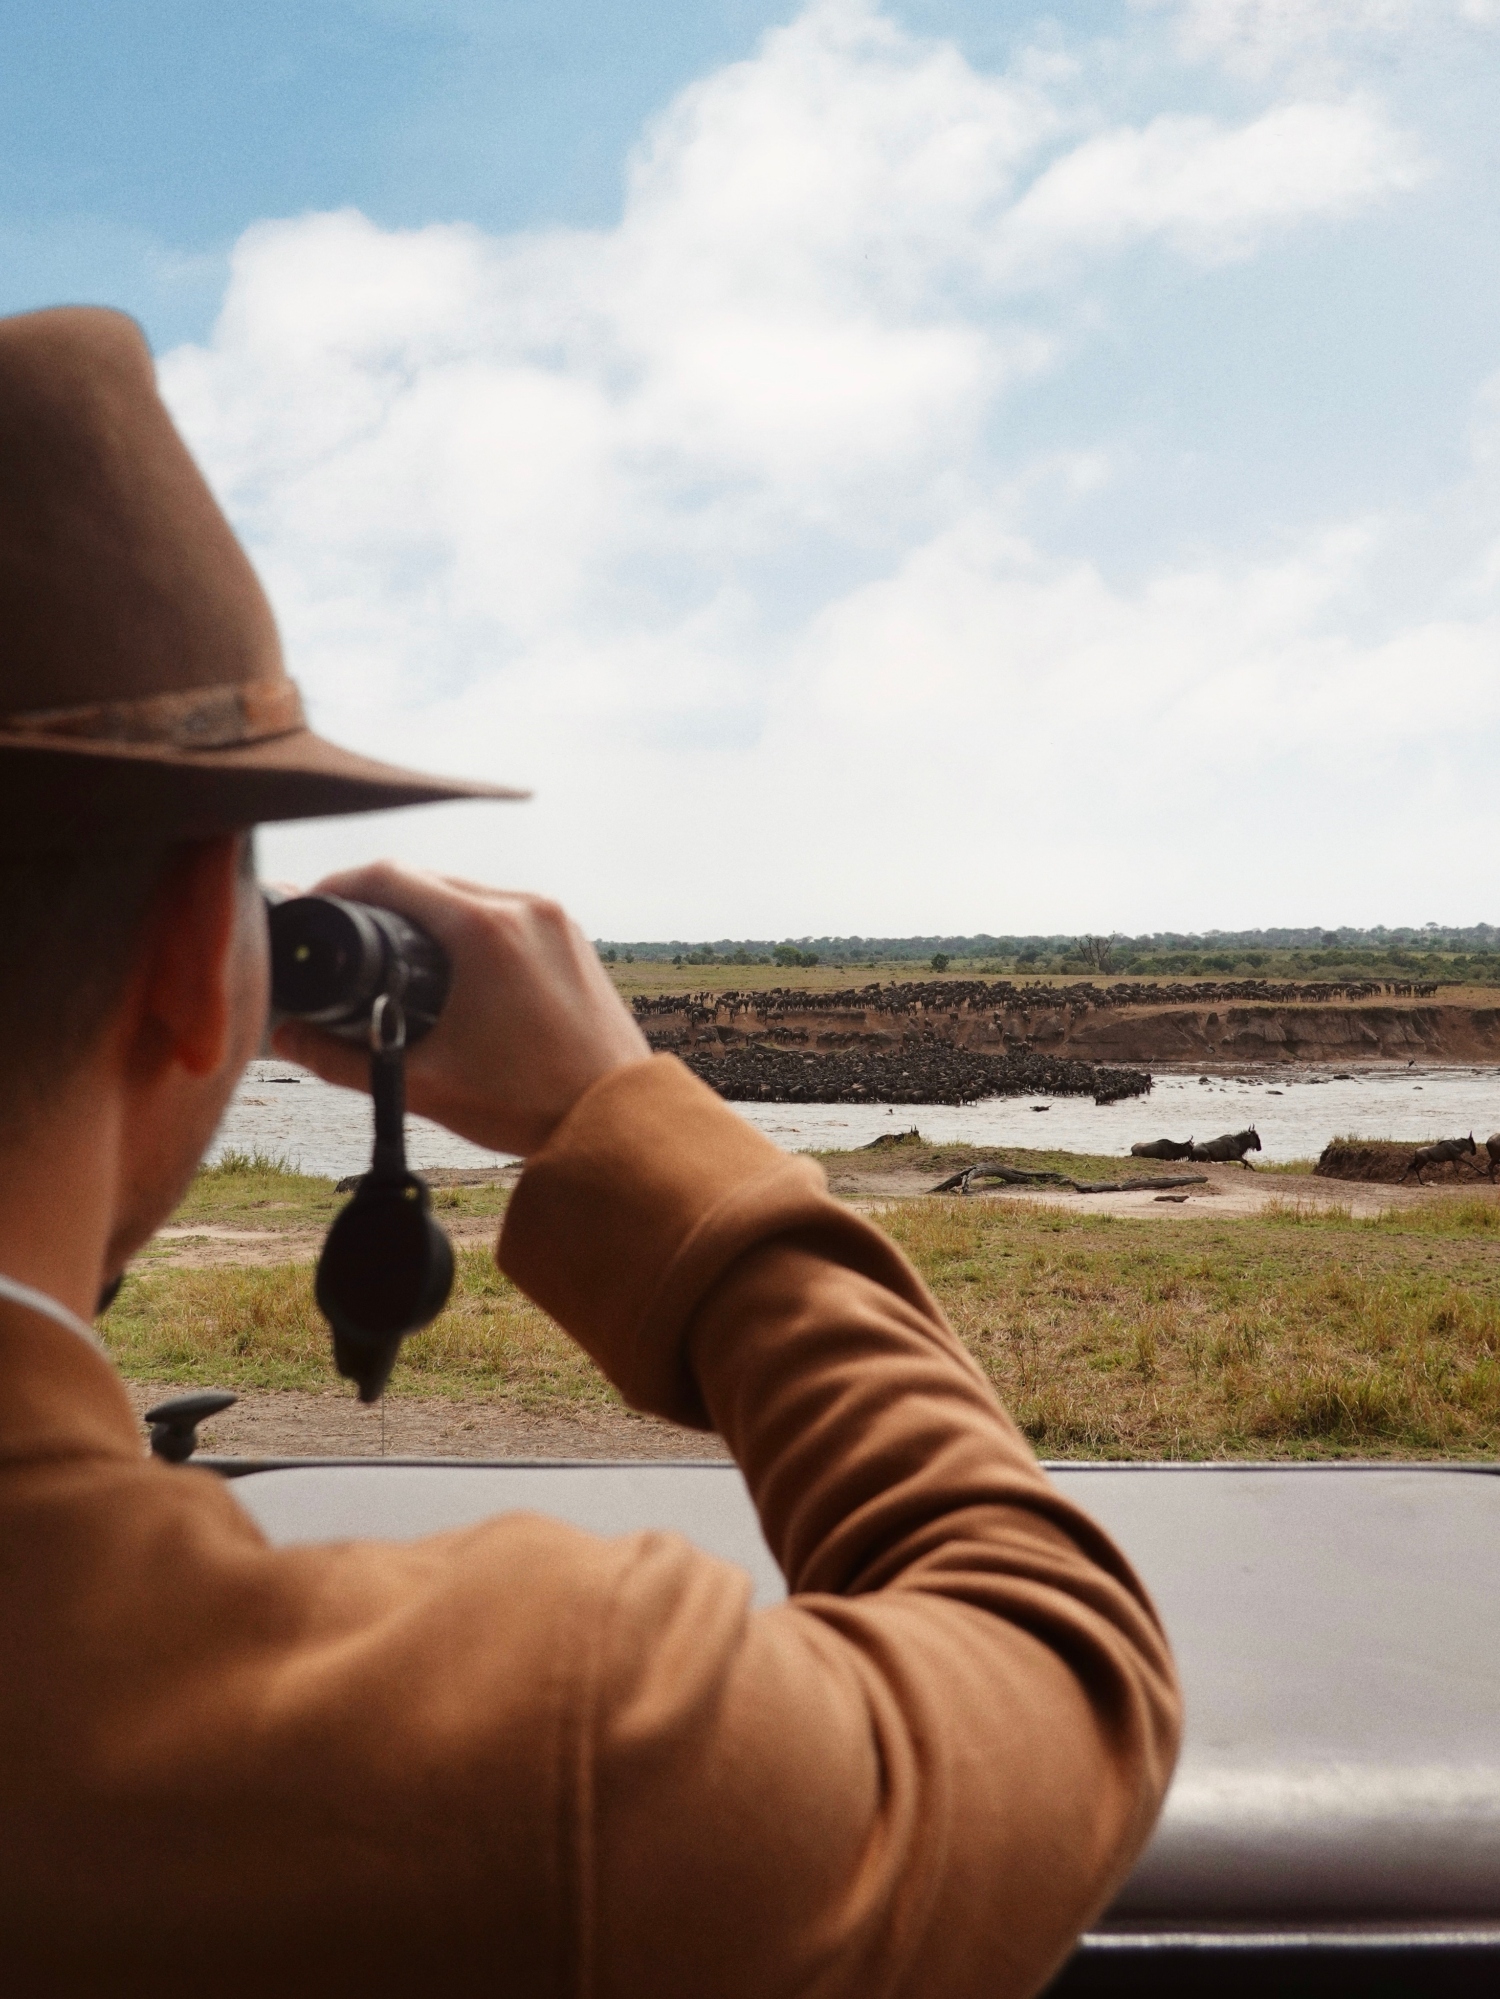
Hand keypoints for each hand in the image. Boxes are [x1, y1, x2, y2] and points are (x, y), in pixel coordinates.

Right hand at [270, 863, 650, 1156]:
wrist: (615, 1122)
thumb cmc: (526, 1106)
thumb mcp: (422, 1084)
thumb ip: (342, 1060)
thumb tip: (285, 1037)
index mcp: (485, 930)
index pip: (389, 876)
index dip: (338, 887)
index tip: (312, 909)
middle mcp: (524, 908)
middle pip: (428, 879)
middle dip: (378, 901)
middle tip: (342, 935)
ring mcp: (553, 918)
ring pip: (467, 891)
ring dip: (425, 911)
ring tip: (388, 948)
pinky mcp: (570, 936)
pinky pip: (504, 910)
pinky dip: (467, 925)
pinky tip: (446, 959)